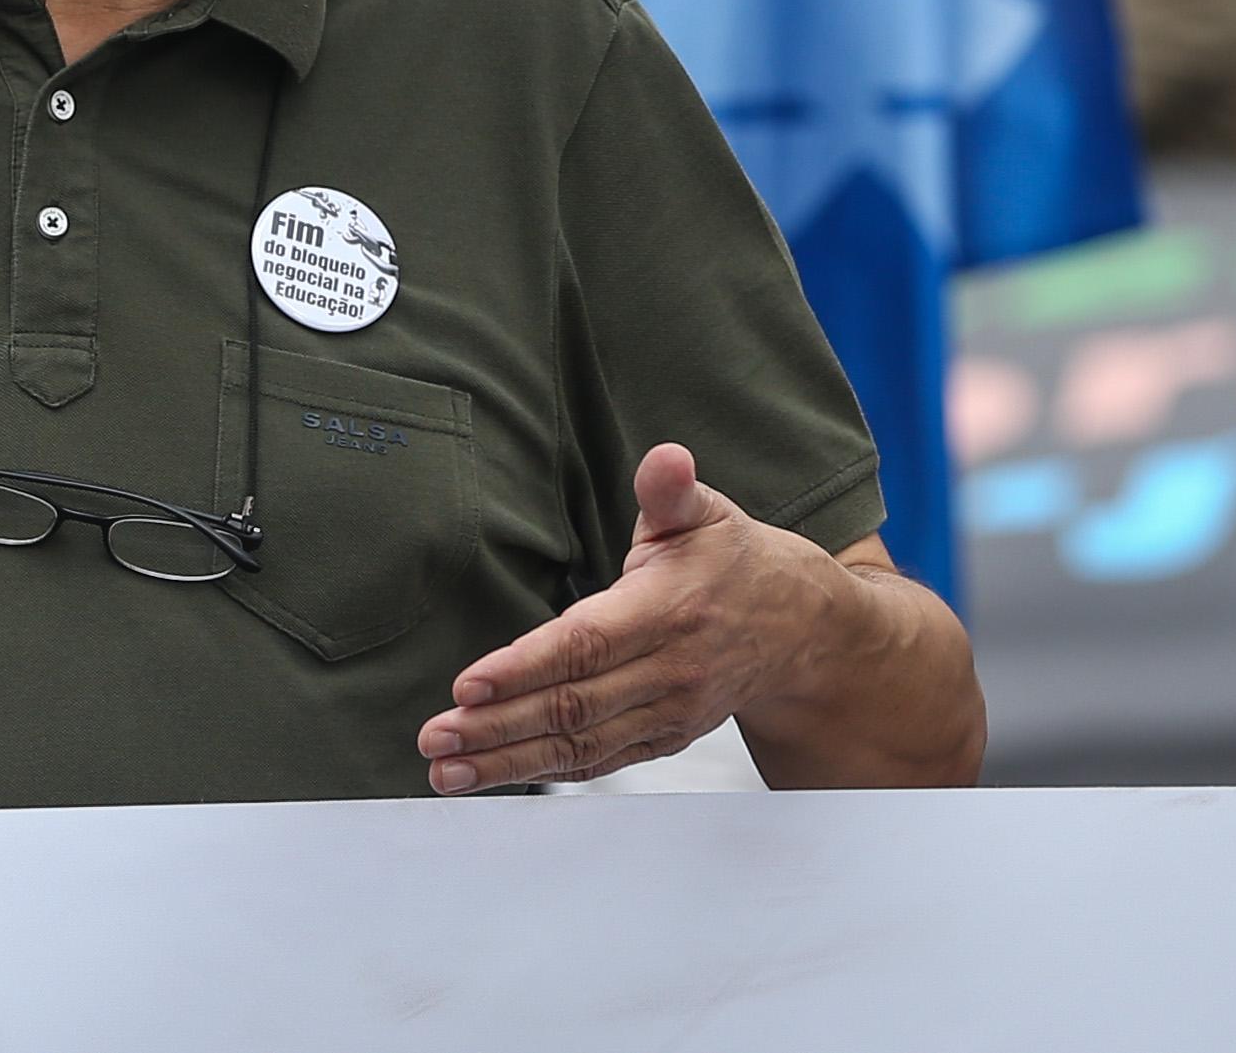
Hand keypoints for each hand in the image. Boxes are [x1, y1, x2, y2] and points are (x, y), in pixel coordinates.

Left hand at [418, 443, 833, 792]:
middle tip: (436, 738)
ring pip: (580, 746)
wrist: (799, 630)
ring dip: (510, 763)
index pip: (585, 646)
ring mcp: (668, 713)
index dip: (523, 669)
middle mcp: (668, 671)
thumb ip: (670, 489)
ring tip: (449, 769)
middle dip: (497, 727)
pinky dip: (548, 773)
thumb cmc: (736, 563)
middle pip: (572, 706)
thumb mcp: (706, 513)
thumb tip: (665, 459)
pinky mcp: (664, 738)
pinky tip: (498, 777)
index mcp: (667, 611)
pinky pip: (600, 761)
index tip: (468, 686)